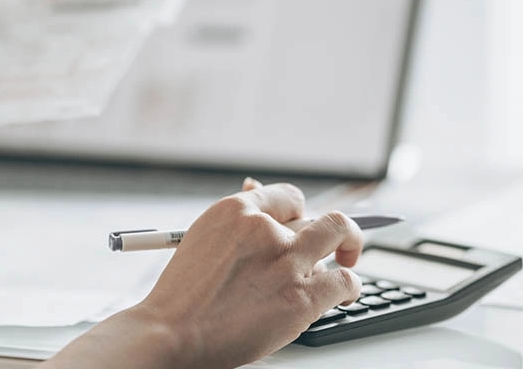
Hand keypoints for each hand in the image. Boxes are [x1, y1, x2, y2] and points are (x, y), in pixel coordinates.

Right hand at [141, 178, 363, 366]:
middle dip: (331, 229)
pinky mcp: (302, 296)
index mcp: (236, 210)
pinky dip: (351, 286)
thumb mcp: (202, 240)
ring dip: (344, 252)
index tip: (304, 226)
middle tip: (337, 243)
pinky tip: (346, 294)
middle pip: (318, 214)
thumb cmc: (182, 295)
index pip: (289, 197)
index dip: (300, 214)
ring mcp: (287, 261)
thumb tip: (256, 188)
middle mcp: (266, 229)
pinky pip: (345, 280)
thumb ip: (237, 221)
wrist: (171, 333)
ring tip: (341, 266)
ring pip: (338, 236)